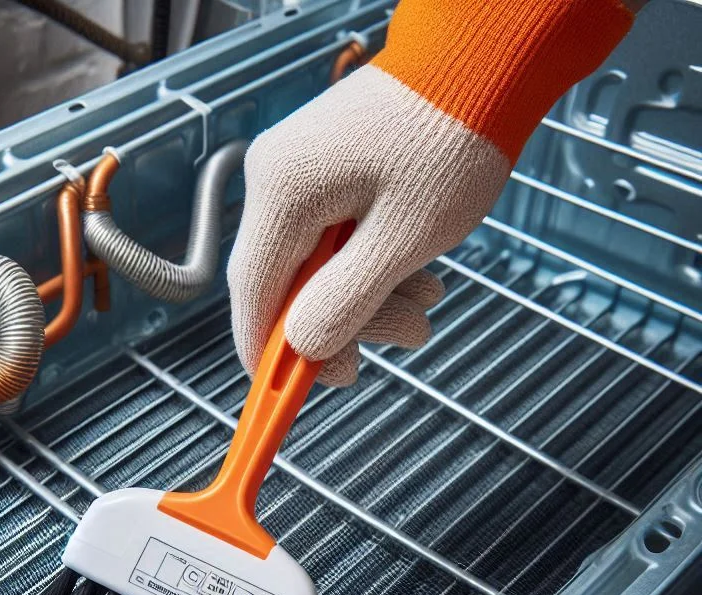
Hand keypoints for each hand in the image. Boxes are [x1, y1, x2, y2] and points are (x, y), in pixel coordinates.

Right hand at [228, 62, 482, 386]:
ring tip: (427, 300)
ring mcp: (299, 173)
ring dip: (371, 296)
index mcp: (282, 193)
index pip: (252, 295)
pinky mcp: (326, 171)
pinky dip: (374, 264)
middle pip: (286, 285)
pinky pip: (335, 239)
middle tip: (405, 335)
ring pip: (316, 266)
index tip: (287, 397)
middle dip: (345, 322)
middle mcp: (277, 181)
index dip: (268, 354)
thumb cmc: (452, 135)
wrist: (484, 56)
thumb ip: (346, 301)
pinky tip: (418, 269)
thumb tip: (303, 349)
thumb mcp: (404, 237)